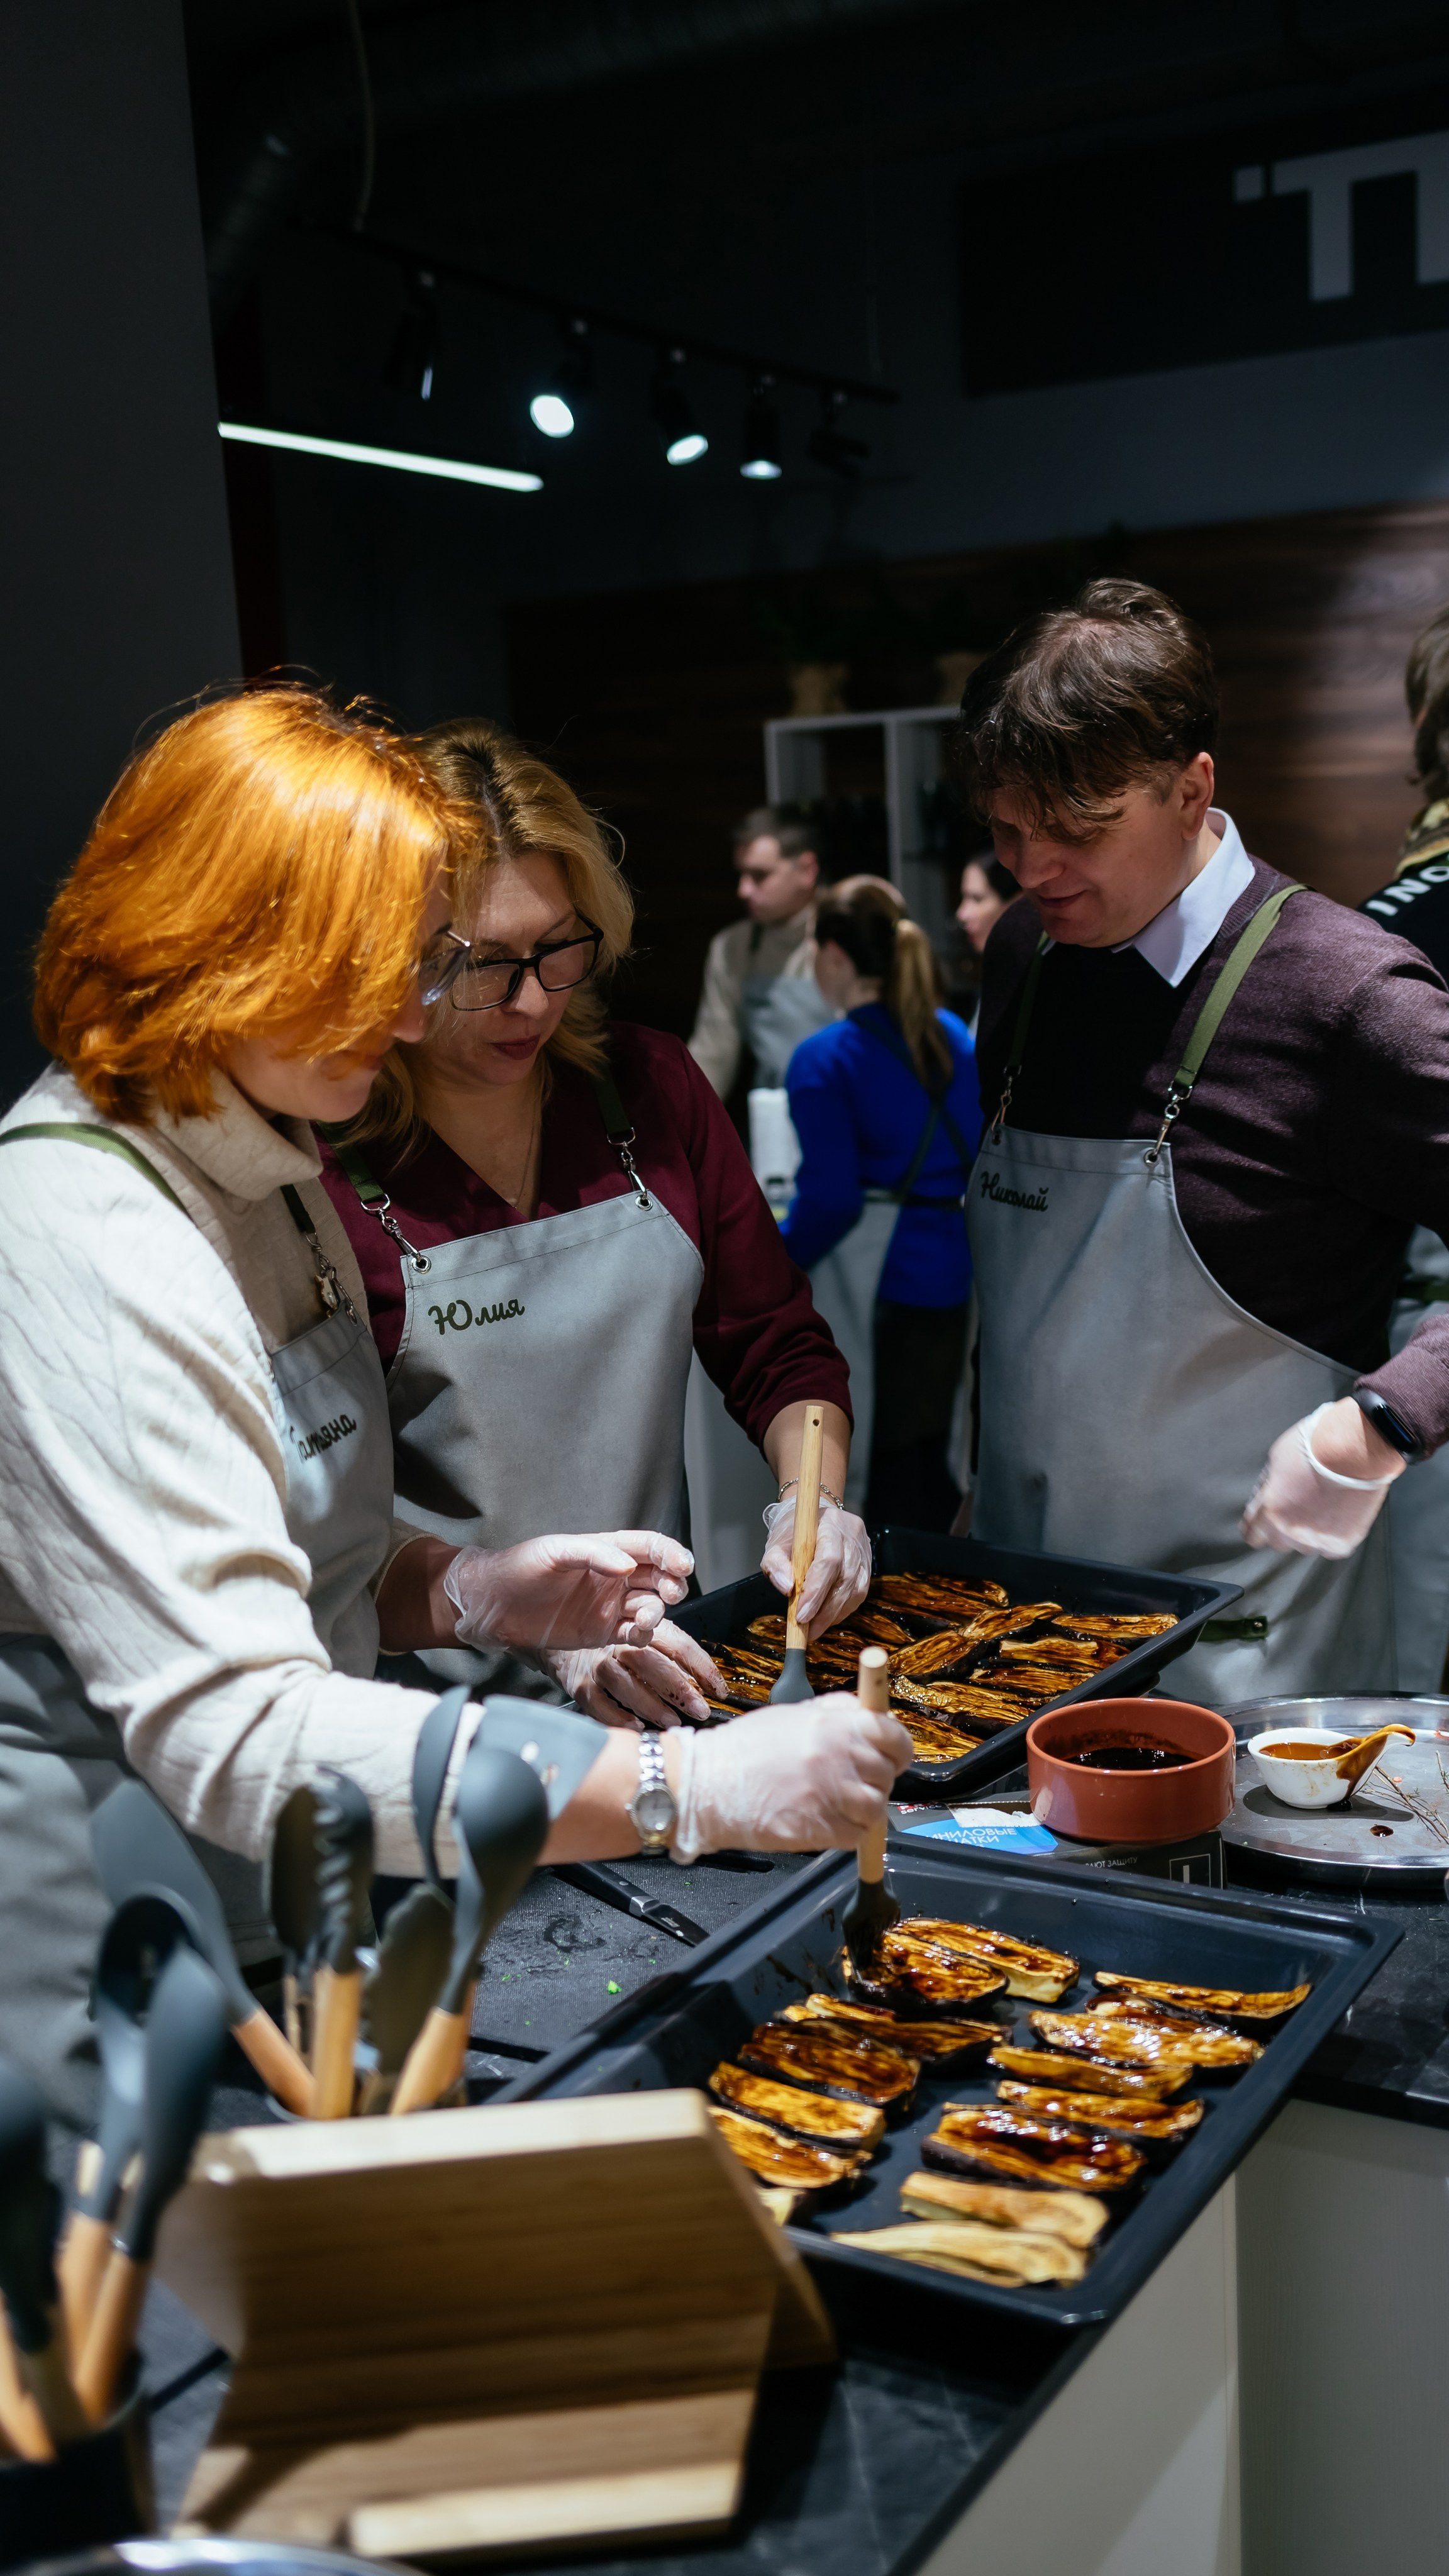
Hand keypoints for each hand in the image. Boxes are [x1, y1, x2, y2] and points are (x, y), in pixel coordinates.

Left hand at [443, 1530, 693, 1652]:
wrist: (491, 1605)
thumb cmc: (518, 1569)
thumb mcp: (554, 1552)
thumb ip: (593, 1554)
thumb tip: (628, 1565)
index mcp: (606, 1550)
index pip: (650, 1547)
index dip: (671, 1554)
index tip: (683, 1565)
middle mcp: (614, 1577)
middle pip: (659, 1577)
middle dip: (673, 1583)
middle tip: (671, 1590)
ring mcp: (610, 1606)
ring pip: (651, 1607)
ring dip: (657, 1610)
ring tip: (645, 1616)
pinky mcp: (602, 1633)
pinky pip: (633, 1634)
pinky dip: (643, 1634)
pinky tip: (637, 1631)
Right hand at [545, 1622, 725, 1728]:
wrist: (563, 1640)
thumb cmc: (615, 1643)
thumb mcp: (646, 1638)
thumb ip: (672, 1657)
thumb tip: (708, 1688)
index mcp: (643, 1627)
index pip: (678, 1644)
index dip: (701, 1667)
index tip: (719, 1690)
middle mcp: (619, 1643)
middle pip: (650, 1661)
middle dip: (678, 1687)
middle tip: (699, 1709)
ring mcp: (596, 1663)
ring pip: (624, 1682)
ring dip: (650, 1704)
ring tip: (672, 1721)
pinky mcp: (578, 1683)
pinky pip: (597, 1702)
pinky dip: (617, 1716)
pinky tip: (635, 1727)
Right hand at [672, 1692, 913, 1858]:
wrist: (707, 1784)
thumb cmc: (745, 1748)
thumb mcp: (794, 1713)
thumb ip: (836, 1713)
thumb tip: (871, 1714)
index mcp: (834, 1725)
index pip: (893, 1736)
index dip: (898, 1747)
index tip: (893, 1754)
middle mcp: (838, 1758)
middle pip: (886, 1774)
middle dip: (874, 1778)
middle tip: (850, 1780)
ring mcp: (830, 1796)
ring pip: (875, 1807)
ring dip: (862, 1808)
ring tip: (835, 1802)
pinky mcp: (819, 1830)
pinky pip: (856, 1836)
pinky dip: (847, 1832)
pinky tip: (824, 1819)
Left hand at [761, 1497, 871, 1633]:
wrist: (813, 1518)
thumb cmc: (793, 1533)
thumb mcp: (775, 1545)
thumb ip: (775, 1564)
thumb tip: (787, 1589)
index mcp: (830, 1524)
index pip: (829, 1560)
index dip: (817, 1590)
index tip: (801, 1615)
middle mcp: (852, 1536)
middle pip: (845, 1579)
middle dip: (825, 1610)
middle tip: (807, 1631)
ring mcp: (863, 1550)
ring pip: (856, 1589)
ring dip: (834, 1613)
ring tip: (814, 1628)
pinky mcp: (867, 1564)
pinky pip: (859, 1592)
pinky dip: (842, 1609)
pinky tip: (827, 1616)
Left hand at [1241, 1399, 1403, 1558]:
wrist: (1356, 1449)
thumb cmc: (1315, 1445)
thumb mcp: (1276, 1460)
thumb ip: (1269, 1488)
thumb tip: (1265, 1498)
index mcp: (1270, 1511)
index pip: (1253, 1534)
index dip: (1256, 1526)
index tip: (1261, 1522)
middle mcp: (1291, 1531)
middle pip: (1278, 1541)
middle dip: (1283, 1527)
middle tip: (1297, 1506)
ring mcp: (1318, 1540)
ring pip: (1306, 1545)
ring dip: (1309, 1531)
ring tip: (1322, 1505)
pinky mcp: (1342, 1543)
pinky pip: (1331, 1547)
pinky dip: (1333, 1535)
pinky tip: (1338, 1514)